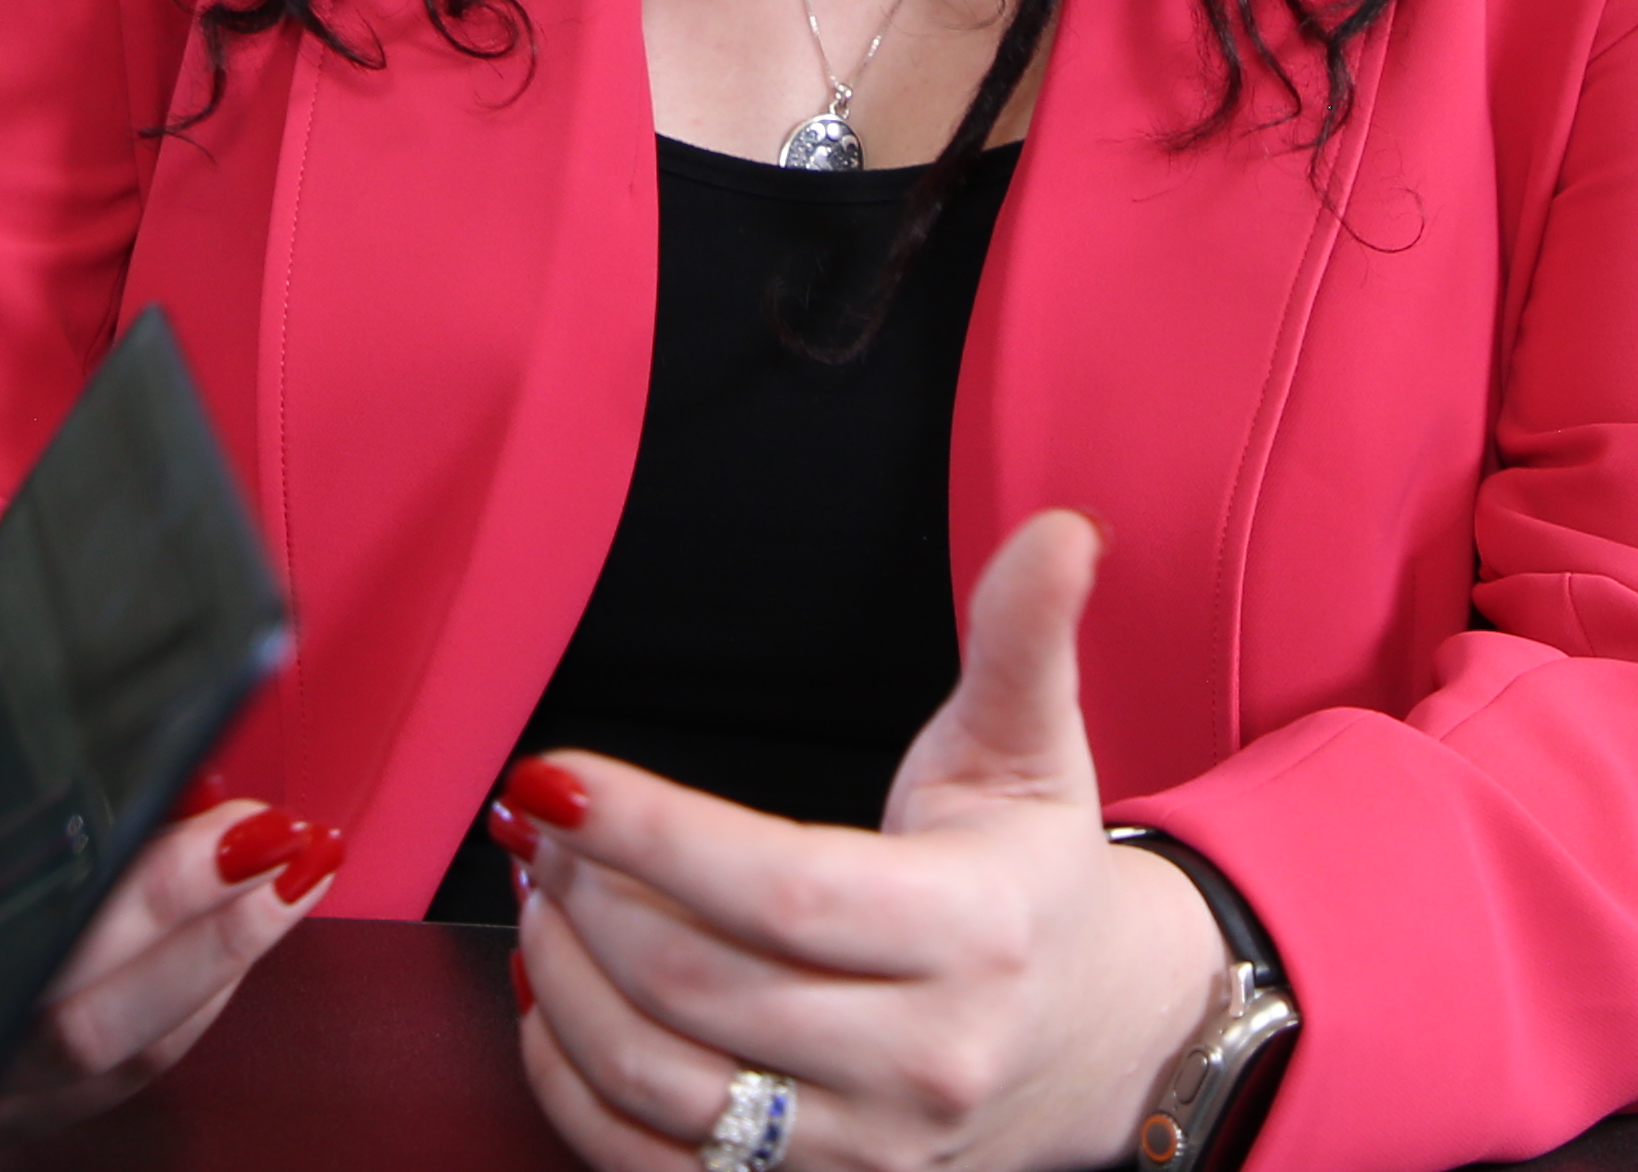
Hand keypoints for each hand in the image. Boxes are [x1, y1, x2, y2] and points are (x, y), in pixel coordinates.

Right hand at [0, 524, 339, 1132]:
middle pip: (43, 987)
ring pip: (103, 1038)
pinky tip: (266, 911)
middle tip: (253, 831)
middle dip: (161, 908)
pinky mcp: (37, 1092)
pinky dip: (210, 985)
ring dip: (212, 951)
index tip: (154, 801)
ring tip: (288, 859)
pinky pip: (136, 1058)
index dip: (48, 868)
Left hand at [505, 512, 1226, 1171]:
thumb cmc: (1033, 878)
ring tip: (542, 894)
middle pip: (698, 985)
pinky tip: (554, 1001)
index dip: (650, 834)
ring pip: (660, 1083)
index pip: (781, 891)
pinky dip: (572, 1087)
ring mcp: (865, 1149)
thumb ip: (1024, 638)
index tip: (549, 777)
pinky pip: (651, 1171)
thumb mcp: (1031, 750)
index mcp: (972, 932)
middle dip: (585, 894)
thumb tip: (1062, 530)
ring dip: (563, 984)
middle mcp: (923, 1060)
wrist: (1101, 1039)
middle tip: (536, 823)